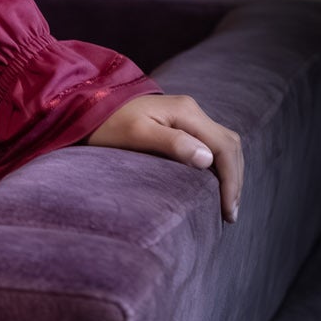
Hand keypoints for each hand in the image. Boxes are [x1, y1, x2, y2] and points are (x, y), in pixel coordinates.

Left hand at [85, 93, 242, 222]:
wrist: (86, 106)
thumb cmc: (107, 124)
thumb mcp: (136, 135)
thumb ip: (172, 143)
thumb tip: (207, 159)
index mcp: (186, 112)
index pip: (224, 148)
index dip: (231, 181)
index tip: (228, 211)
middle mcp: (192, 110)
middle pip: (230, 145)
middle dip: (235, 179)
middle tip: (230, 214)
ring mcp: (187, 115)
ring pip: (224, 143)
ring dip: (230, 172)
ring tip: (226, 203)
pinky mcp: (179, 122)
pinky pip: (211, 143)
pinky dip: (219, 164)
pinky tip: (213, 183)